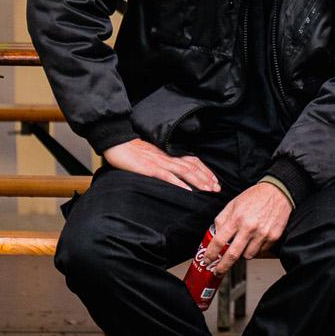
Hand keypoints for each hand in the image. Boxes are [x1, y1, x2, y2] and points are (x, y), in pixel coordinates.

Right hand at [100, 138, 220, 193]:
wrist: (118, 143)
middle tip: (217, 188)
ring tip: (208, 190)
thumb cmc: (132, 151)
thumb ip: (161, 162)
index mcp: (168, 155)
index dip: (204, 170)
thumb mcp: (151, 156)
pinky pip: (168, 177)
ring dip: (198, 181)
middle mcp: (168, 158)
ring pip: (184, 172)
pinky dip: (179, 184)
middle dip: (206, 178)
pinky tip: (188, 192)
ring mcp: (160, 163)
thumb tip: (170, 171)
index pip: (192, 161)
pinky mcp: (151, 169)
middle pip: (192, 167)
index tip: (214, 180)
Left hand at [205, 182, 292, 270]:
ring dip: (242, 254)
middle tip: (218, 271)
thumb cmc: (255, 197)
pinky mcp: (273, 237)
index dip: (211, 253)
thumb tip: (215, 235)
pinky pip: (261, 251)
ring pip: (248, 256)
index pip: (220, 241)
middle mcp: (249, 227)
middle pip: (233, 255)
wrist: (278, 191)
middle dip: (223, 266)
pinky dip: (256, 248)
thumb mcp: (233, 204)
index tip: (207, 260)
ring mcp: (262, 234)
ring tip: (244, 244)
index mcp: (237, 218)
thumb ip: (222, 220)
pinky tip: (256, 238)